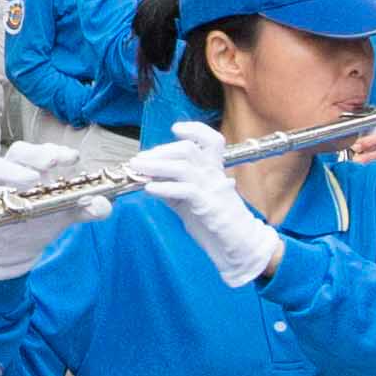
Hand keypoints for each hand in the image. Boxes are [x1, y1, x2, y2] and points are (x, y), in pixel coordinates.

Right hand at [0, 141, 109, 279]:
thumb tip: (103, 206)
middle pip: (18, 151)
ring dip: (14, 171)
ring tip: (32, 179)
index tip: (73, 158)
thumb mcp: (65, 213)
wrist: (13, 249)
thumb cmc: (39, 220)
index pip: (44, 151)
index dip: (57, 150)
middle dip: (35, 153)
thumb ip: (86, 208)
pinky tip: (6, 198)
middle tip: (52, 162)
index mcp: (34, 167)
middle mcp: (13, 171)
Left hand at [132, 122, 284, 286]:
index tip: (175, 128)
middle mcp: (215, 175)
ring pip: (184, 166)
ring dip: (156, 166)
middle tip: (139, 160)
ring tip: (138, 169)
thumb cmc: (216, 224)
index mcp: (214, 171)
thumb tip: (151, 181)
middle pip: (188, 150)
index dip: (194, 130)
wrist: (238, 246)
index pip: (211, 140)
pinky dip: (164, 187)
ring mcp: (213, 189)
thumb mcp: (191, 203)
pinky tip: (149, 189)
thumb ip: (174, 190)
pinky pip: (186, 190)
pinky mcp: (209, 205)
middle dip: (160, 151)